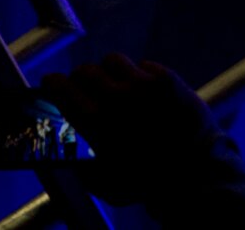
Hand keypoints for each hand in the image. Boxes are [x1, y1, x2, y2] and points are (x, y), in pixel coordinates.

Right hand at [38, 53, 218, 207]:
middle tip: (84, 88)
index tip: (51, 84)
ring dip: (109, 72)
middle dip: (80, 79)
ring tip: (114, 85)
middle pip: (85, 71)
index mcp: (95, 121)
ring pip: (113, 60)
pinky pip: (143, 65)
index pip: (61, 87)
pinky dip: (138, 75)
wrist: (193, 172)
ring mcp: (143, 84)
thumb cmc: (146, 183)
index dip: (53, 84)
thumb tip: (70, 156)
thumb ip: (82, 167)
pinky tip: (143, 90)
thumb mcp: (104, 182)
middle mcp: (115, 97)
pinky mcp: (167, 78)